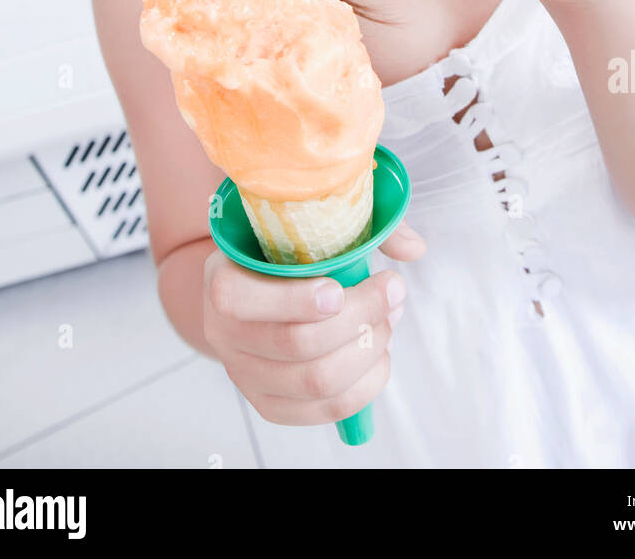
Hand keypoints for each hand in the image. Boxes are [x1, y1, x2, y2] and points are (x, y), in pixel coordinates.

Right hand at [202, 220, 425, 425]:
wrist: (253, 290)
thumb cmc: (284, 251)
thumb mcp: (305, 225)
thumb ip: (359, 226)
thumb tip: (414, 248)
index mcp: (221, 281)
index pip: (239, 298)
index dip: (294, 299)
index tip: (339, 289)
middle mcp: (224, 334)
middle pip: (296, 344)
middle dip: (360, 318)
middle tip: (391, 291)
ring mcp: (245, 375)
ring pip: (316, 381)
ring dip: (368, 350)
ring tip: (389, 320)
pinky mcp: (270, 404)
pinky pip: (325, 410)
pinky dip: (366, 384)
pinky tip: (379, 355)